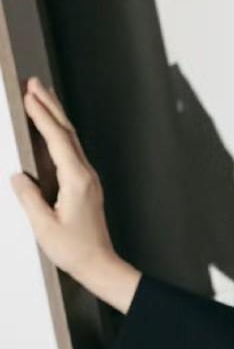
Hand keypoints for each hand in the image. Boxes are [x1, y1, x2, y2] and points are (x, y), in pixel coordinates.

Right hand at [10, 77, 120, 284]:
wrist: (100, 265)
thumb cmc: (75, 250)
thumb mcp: (44, 227)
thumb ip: (29, 199)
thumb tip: (18, 176)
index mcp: (77, 180)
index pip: (57, 140)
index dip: (42, 116)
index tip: (29, 95)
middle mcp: (86, 175)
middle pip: (67, 132)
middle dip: (50, 105)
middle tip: (34, 82)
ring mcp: (88, 179)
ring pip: (70, 139)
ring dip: (55, 116)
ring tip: (41, 96)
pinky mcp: (85, 185)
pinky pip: (71, 151)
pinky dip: (58, 134)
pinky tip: (51, 130)